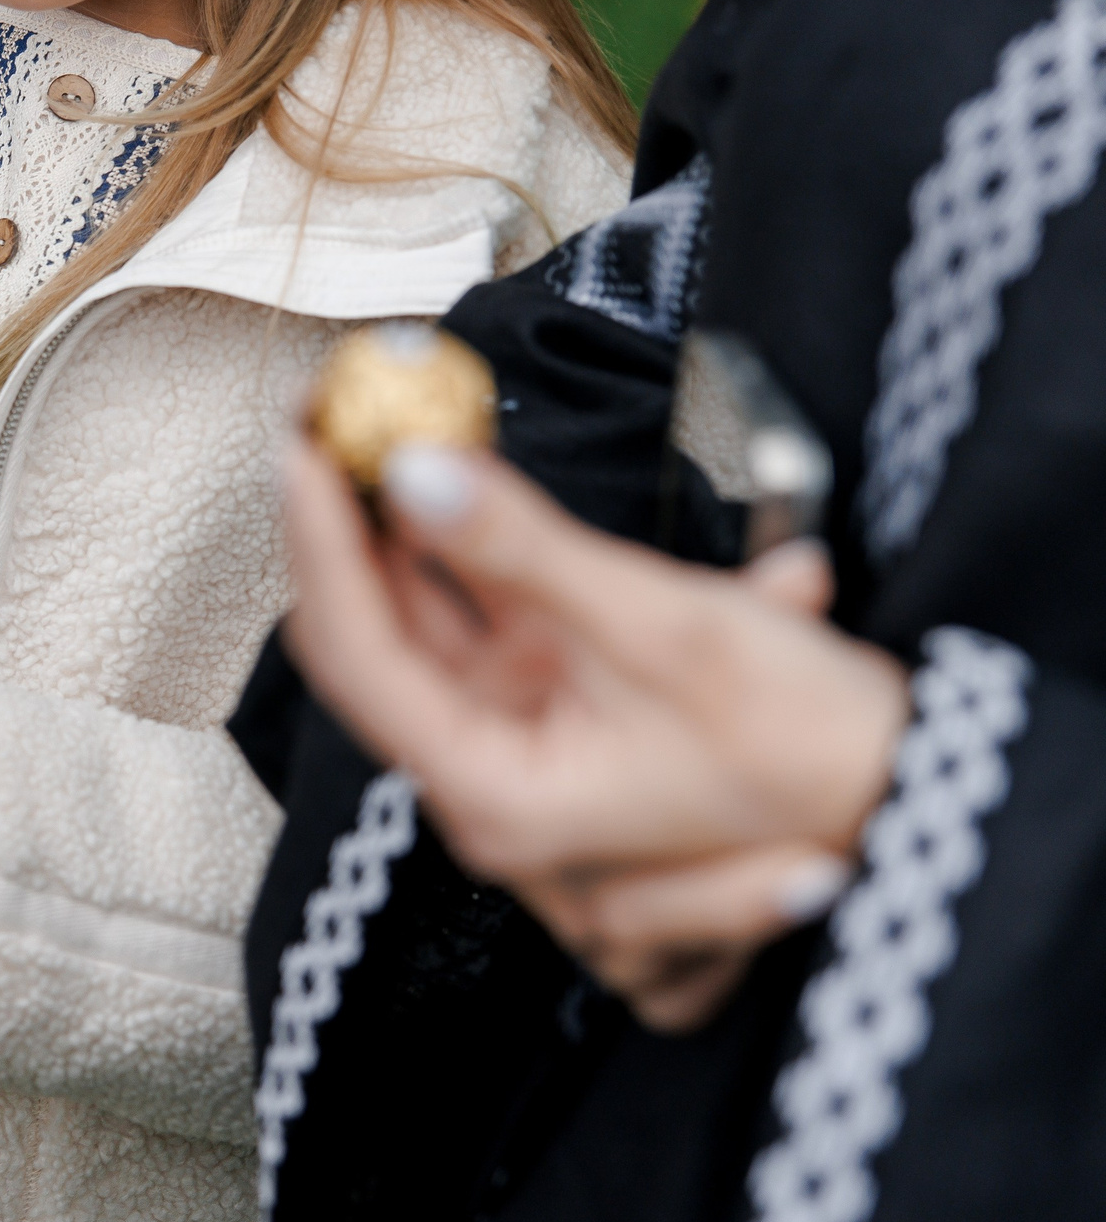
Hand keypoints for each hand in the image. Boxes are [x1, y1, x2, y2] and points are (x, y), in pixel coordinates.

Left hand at [282, 439, 911, 1031]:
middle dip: (352, 518)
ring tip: (391, 416)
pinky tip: (481, 467)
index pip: (356, 650)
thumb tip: (415, 472)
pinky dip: (492, 547)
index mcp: (494, 791)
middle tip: (332, 412)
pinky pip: (497, 618)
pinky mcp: (561, 713)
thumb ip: (527, 552)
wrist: (919, 809)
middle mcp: (486, 783)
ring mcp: (519, 747)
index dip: (318, 540)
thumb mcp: (669, 629)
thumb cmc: (813, 753)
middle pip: (377, 632)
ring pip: (432, 618)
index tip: (302, 441)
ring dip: (415, 521)